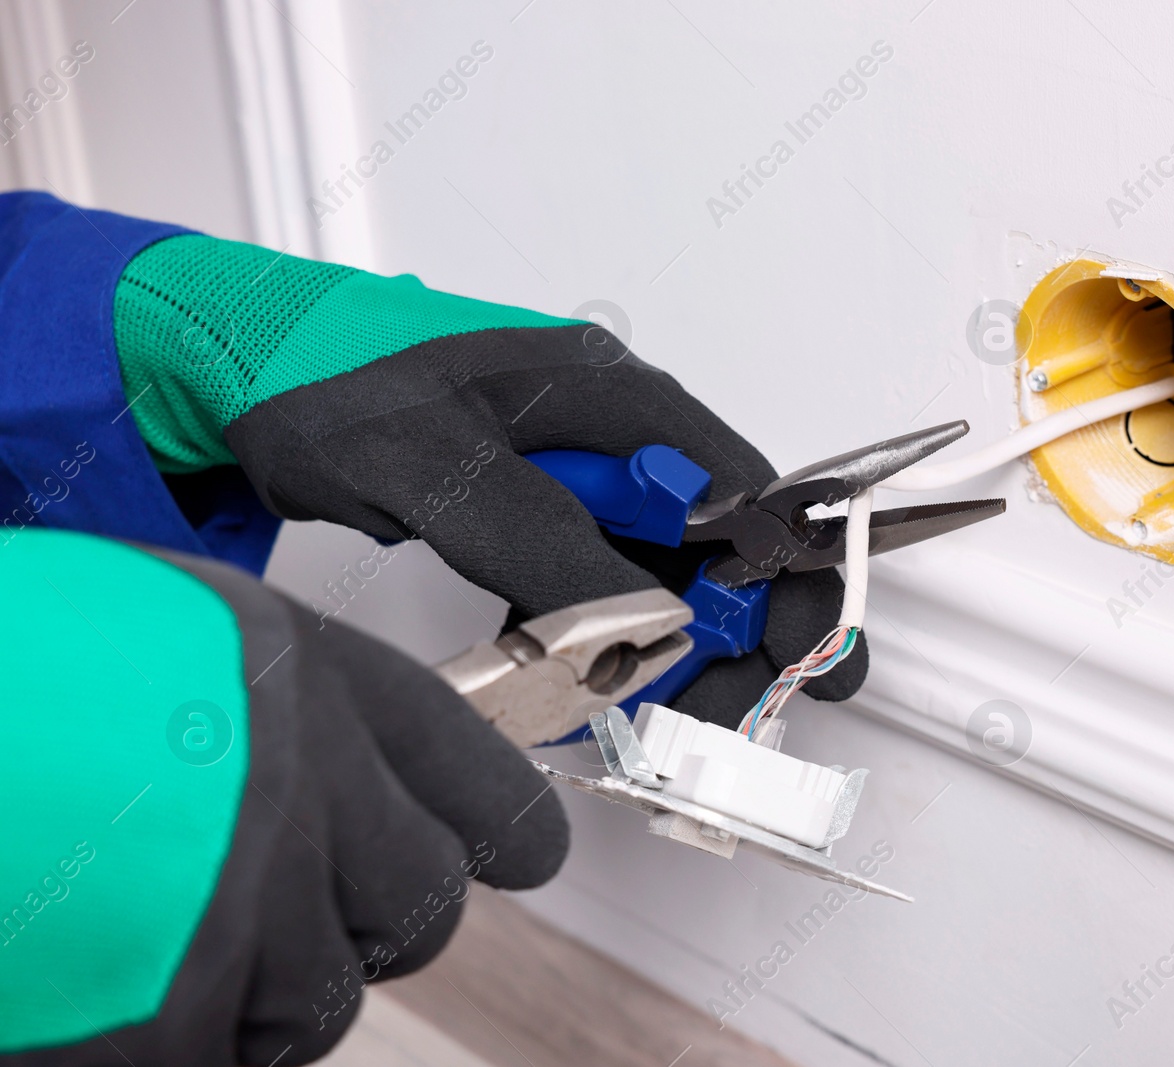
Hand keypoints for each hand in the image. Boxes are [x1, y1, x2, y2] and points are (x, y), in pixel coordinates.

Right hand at [0, 531, 564, 1064]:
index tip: (511, 852)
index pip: (484, 787)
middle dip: (359, 918)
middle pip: (419, 911)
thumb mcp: (146, 640)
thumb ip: (253, 714)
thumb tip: (315, 786)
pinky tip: (94, 988)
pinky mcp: (166, 1028)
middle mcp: (308, 794)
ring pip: (319, 1005)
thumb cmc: (7, 671)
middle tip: (260, 898)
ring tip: (134, 928)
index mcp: (303, 678)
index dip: (499, 830)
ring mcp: (244, 920)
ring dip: (248, 990)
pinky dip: (173, 1040)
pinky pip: (220, 1057)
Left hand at [115, 236, 866, 725]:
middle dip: (730, 637)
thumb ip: (542, 535)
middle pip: (721, 548)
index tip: (807, 666)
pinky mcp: (541, 505)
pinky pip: (600, 581)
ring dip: (663, 648)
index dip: (792, 586)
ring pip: (662, 573)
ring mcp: (582, 472)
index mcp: (622, 403)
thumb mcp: (436, 466)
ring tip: (638, 711)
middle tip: (707, 719)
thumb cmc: (333, 384)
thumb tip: (646, 613)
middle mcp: (620, 436)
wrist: (245, 362)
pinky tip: (570, 672)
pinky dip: (600, 635)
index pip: (751, 500)